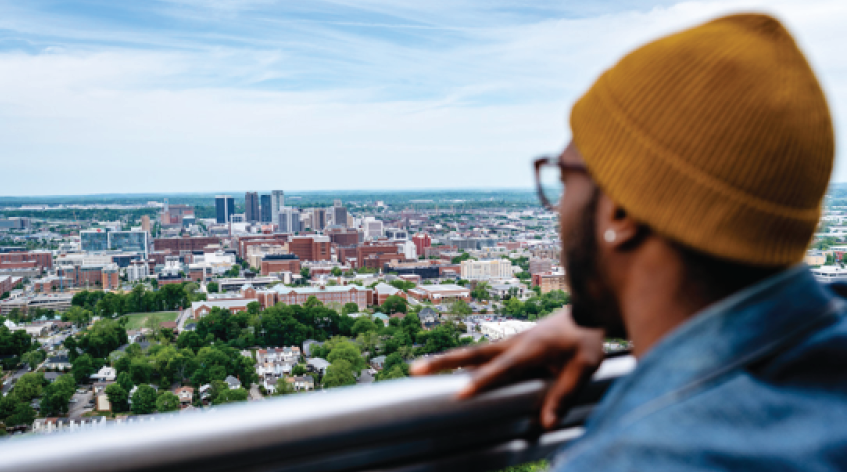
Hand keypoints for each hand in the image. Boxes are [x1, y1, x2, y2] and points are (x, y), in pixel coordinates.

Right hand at [410, 308, 604, 429]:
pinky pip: (482, 355)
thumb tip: (545, 423)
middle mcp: (513, 343)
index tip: (459, 394)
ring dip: (445, 360)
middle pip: (472, 354)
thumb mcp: (584, 367)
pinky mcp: (509, 345)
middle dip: (443, 363)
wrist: (586, 311)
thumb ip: (564, 393)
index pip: (500, 368)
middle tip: (415, 370)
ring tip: (418, 370)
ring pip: (472, 353)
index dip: (480, 382)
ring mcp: (509, 342)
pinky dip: (461, 361)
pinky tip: (446, 370)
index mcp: (530, 348)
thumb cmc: (586, 339)